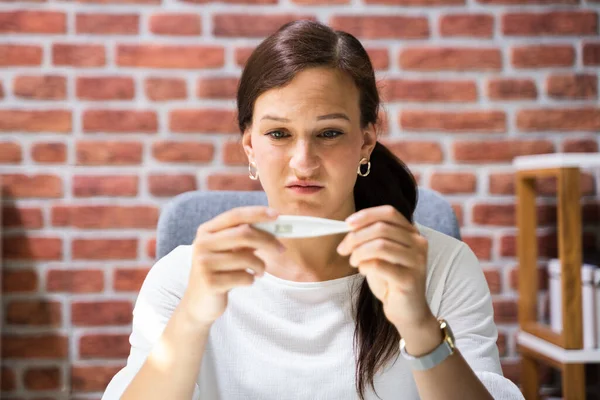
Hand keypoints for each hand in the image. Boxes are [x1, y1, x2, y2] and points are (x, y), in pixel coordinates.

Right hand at [182, 206, 285, 328]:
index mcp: (206, 231)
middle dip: (267, 240)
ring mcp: (204, 263)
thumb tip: (274, 227)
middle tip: (281, 249)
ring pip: (247, 257)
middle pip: (243, 234)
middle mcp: (202, 244)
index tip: (276, 215)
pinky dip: (252, 279)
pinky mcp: (210, 282)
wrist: (199, 303)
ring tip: (259, 271)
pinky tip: (246, 281)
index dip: (257, 213)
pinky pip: (244, 277)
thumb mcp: (228, 251)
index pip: (234, 215)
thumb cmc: (220, 272)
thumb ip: (245, 238)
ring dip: (261, 265)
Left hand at [336, 205, 432, 336]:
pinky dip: (365, 266)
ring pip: (380, 245)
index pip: (389, 213)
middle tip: (343, 249)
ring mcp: (417, 260)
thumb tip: (348, 226)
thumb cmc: (391, 280)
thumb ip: (371, 238)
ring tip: (353, 261)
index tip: (347, 224)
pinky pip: (380, 265)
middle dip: (356, 237)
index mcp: (412, 232)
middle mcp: (418, 243)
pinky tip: (363, 270)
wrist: (407, 311)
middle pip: (381, 228)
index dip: (366, 215)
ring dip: (359, 252)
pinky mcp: (410, 279)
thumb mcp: (381, 254)